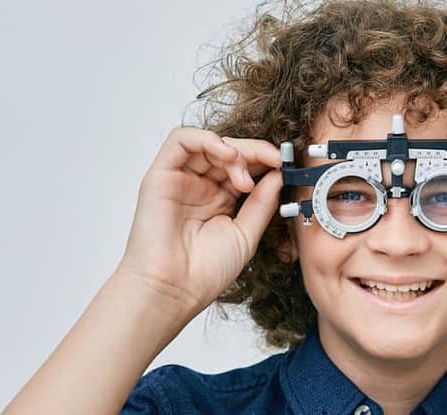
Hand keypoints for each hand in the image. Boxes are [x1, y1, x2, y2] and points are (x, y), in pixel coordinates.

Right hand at [114, 128, 281, 312]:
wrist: (173, 290)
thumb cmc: (203, 272)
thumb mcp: (246, 234)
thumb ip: (262, 203)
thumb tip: (279, 175)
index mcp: (220, 199)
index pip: (244, 166)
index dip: (265, 161)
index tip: (286, 164)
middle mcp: (200, 186)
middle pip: (228, 150)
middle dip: (255, 152)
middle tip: (273, 162)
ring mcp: (180, 179)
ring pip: (208, 142)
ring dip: (234, 149)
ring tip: (245, 175)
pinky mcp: (160, 175)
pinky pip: (181, 140)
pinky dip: (207, 139)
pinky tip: (227, 156)